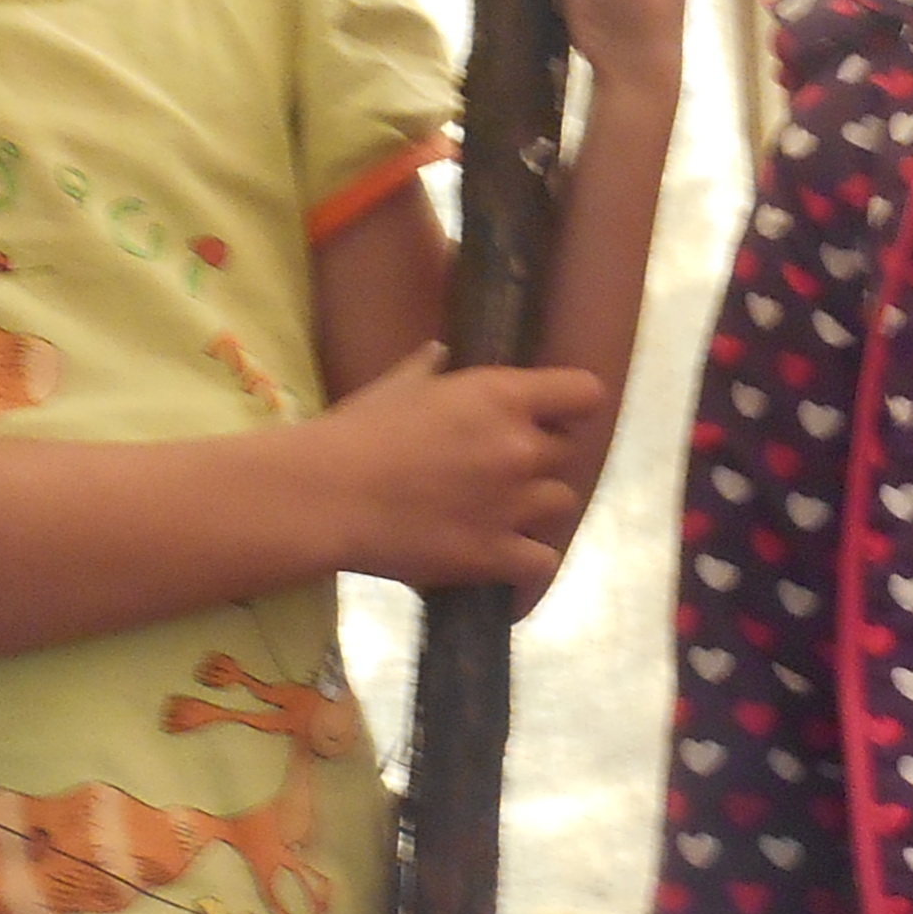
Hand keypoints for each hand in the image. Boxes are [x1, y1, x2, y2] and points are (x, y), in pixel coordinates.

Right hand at [306, 345, 607, 586]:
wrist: (327, 497)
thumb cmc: (358, 432)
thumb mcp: (397, 385)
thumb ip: (430, 368)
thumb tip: (441, 352)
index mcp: (502, 396)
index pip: (584, 393)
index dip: (570, 406)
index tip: (551, 415)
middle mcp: (520, 448)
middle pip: (567, 452)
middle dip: (541, 457)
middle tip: (505, 467)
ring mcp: (513, 504)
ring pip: (561, 503)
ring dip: (537, 506)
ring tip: (503, 512)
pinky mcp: (496, 554)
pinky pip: (543, 561)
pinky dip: (530, 562)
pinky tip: (509, 559)